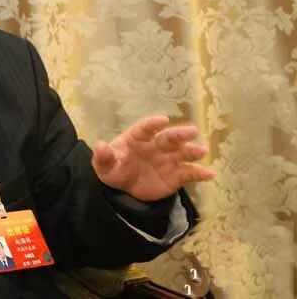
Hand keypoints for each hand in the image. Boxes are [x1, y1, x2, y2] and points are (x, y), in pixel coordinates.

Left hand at [91, 114, 213, 201]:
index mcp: (137, 138)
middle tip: (192, 131)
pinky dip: (200, 173)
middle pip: (169, 137)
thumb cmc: (115, 169)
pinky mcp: (177, 175)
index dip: (153, 124)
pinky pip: (190, 173)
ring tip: (202, 151)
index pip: (145, 128)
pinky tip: (209, 174)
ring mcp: (169, 159)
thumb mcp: (104, 166)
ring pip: (183, 152)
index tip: (162, 119)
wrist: (126, 189)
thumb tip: (99, 145)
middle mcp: (156, 145)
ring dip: (192, 151)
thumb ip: (103, 156)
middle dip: (180, 134)